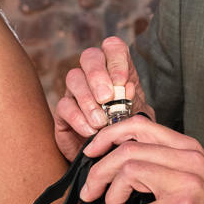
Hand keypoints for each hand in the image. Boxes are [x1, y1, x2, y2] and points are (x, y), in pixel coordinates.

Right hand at [54, 37, 153, 160]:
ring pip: (73, 78)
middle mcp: (95, 75)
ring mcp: (76, 91)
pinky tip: (90, 131)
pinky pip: (64, 106)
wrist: (114, 156)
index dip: (116, 59)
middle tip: (107, 98)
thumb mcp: (139, 117)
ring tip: (101, 122)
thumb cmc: (129, 131)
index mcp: (118, 70)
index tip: (122, 82)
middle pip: (90, 57)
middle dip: (97, 75)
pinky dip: (78, 118)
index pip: (113, 48)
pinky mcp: (63, 111)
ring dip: (88, 100)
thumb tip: (126, 90)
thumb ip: (135, 103)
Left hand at [80, 116, 203, 203]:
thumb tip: (114, 163)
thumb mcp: (188, 178)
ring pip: (128, 174)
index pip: (138, 125)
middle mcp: (187, 158)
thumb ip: (160, 164)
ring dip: (113, 200)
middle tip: (90, 193)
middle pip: (127, 150)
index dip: (107, 136)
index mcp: (186, 148)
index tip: (91, 153)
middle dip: (98, 173)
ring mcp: (187, 181)